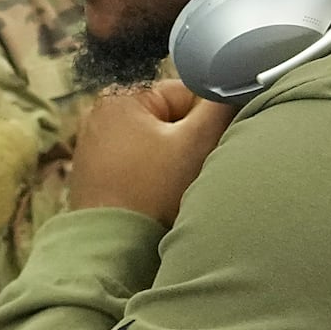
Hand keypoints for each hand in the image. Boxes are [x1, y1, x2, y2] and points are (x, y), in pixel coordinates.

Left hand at [66, 79, 232, 223]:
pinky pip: (139, 164)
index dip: (209, 120)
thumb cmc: (150, 192)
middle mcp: (102, 114)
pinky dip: (154, 177)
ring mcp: (96, 145)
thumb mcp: (195, 142)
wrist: (110, 246)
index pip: (188, 93)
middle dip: (190, 142)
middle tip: (194, 169)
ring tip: (174, 186)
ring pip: (158, 144)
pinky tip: (157, 197)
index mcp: (122, 95)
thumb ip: (218, 107)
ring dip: (174, 162)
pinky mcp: (97, 173)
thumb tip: (234, 83)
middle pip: (172, 119)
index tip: (213, 145)